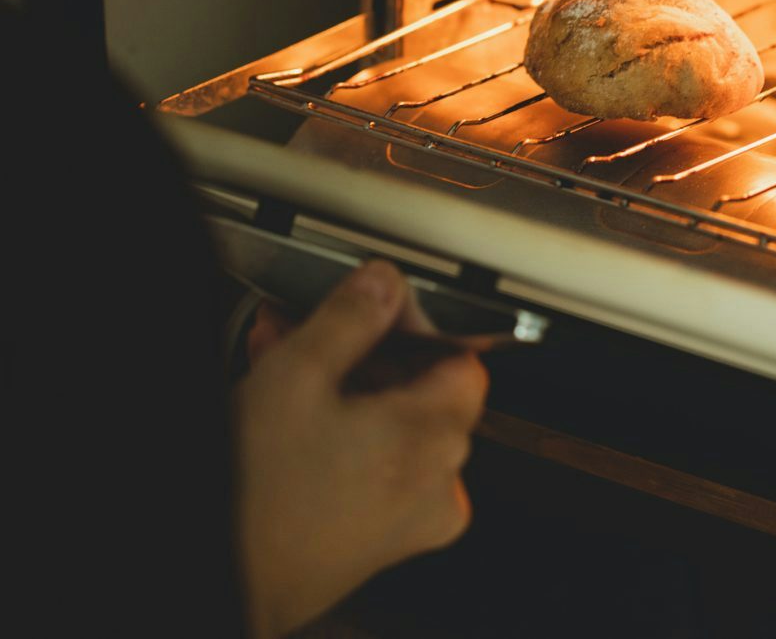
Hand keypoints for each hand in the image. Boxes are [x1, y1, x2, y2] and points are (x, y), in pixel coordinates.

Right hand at [233, 261, 487, 637]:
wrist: (225, 580)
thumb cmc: (256, 498)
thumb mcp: (297, 377)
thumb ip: (351, 316)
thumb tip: (385, 283)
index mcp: (432, 437)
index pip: (464, 359)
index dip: (419, 328)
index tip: (376, 315)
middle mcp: (438, 481)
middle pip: (424, 389)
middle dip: (365, 353)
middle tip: (313, 333)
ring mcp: (414, 515)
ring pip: (395, 423)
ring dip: (346, 385)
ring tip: (285, 362)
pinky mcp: (386, 536)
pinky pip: (380, 462)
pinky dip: (346, 430)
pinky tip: (293, 411)